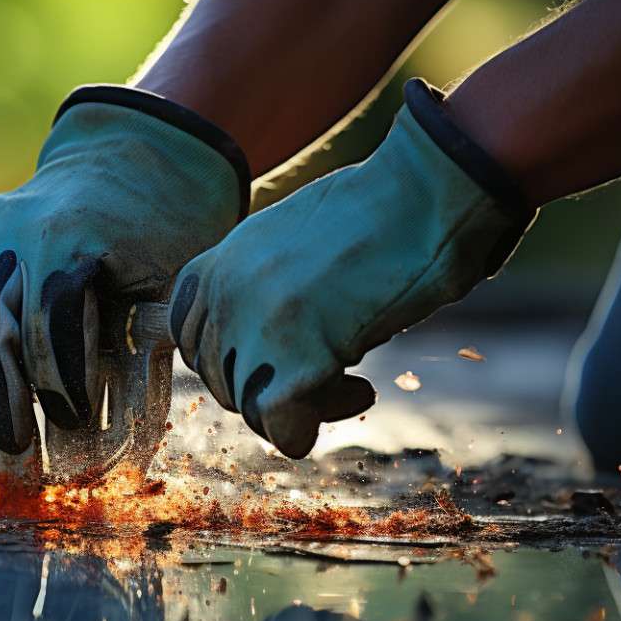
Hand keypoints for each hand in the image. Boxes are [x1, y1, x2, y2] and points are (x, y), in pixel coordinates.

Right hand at [0, 86, 249, 453]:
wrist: (132, 156)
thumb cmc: (164, 224)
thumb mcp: (170, 273)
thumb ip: (143, 334)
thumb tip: (129, 422)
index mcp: (69, 235)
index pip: (49, 324)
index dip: (59, 382)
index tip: (74, 421)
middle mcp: (16, 229)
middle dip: (1, 395)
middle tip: (17, 448)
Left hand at [168, 79, 537, 457]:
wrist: (427, 193)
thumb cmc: (378, 212)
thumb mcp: (292, 239)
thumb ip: (257, 285)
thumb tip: (260, 341)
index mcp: (219, 262)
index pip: (194, 343)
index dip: (241, 360)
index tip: (288, 353)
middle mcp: (225, 292)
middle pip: (221, 380)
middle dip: (272, 386)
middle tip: (333, 371)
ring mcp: (256, 324)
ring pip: (250, 407)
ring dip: (301, 405)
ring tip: (352, 379)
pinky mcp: (297, 357)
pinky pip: (283, 427)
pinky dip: (317, 426)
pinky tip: (361, 390)